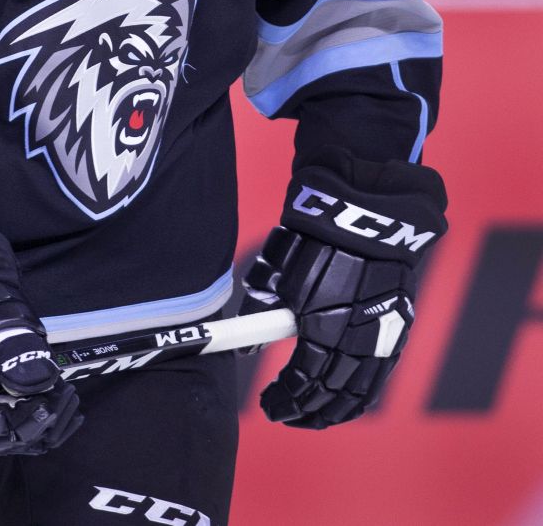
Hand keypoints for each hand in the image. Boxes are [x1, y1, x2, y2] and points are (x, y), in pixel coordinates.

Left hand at [243, 226, 416, 426]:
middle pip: (329, 396)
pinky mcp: (397, 334)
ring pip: (357, 395)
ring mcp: (381, 342)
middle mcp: (357, 344)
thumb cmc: (315, 246)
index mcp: (324, 331)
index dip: (283, 399)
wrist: (366, 224)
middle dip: (304, 411)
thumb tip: (244, 347)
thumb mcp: (277, 275)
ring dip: (332, 412)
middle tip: (284, 414)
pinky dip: (359, 398)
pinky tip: (345, 403)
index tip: (267, 403)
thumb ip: (261, 313)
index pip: (302, 384)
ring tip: (311, 417)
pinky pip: (378, 380)